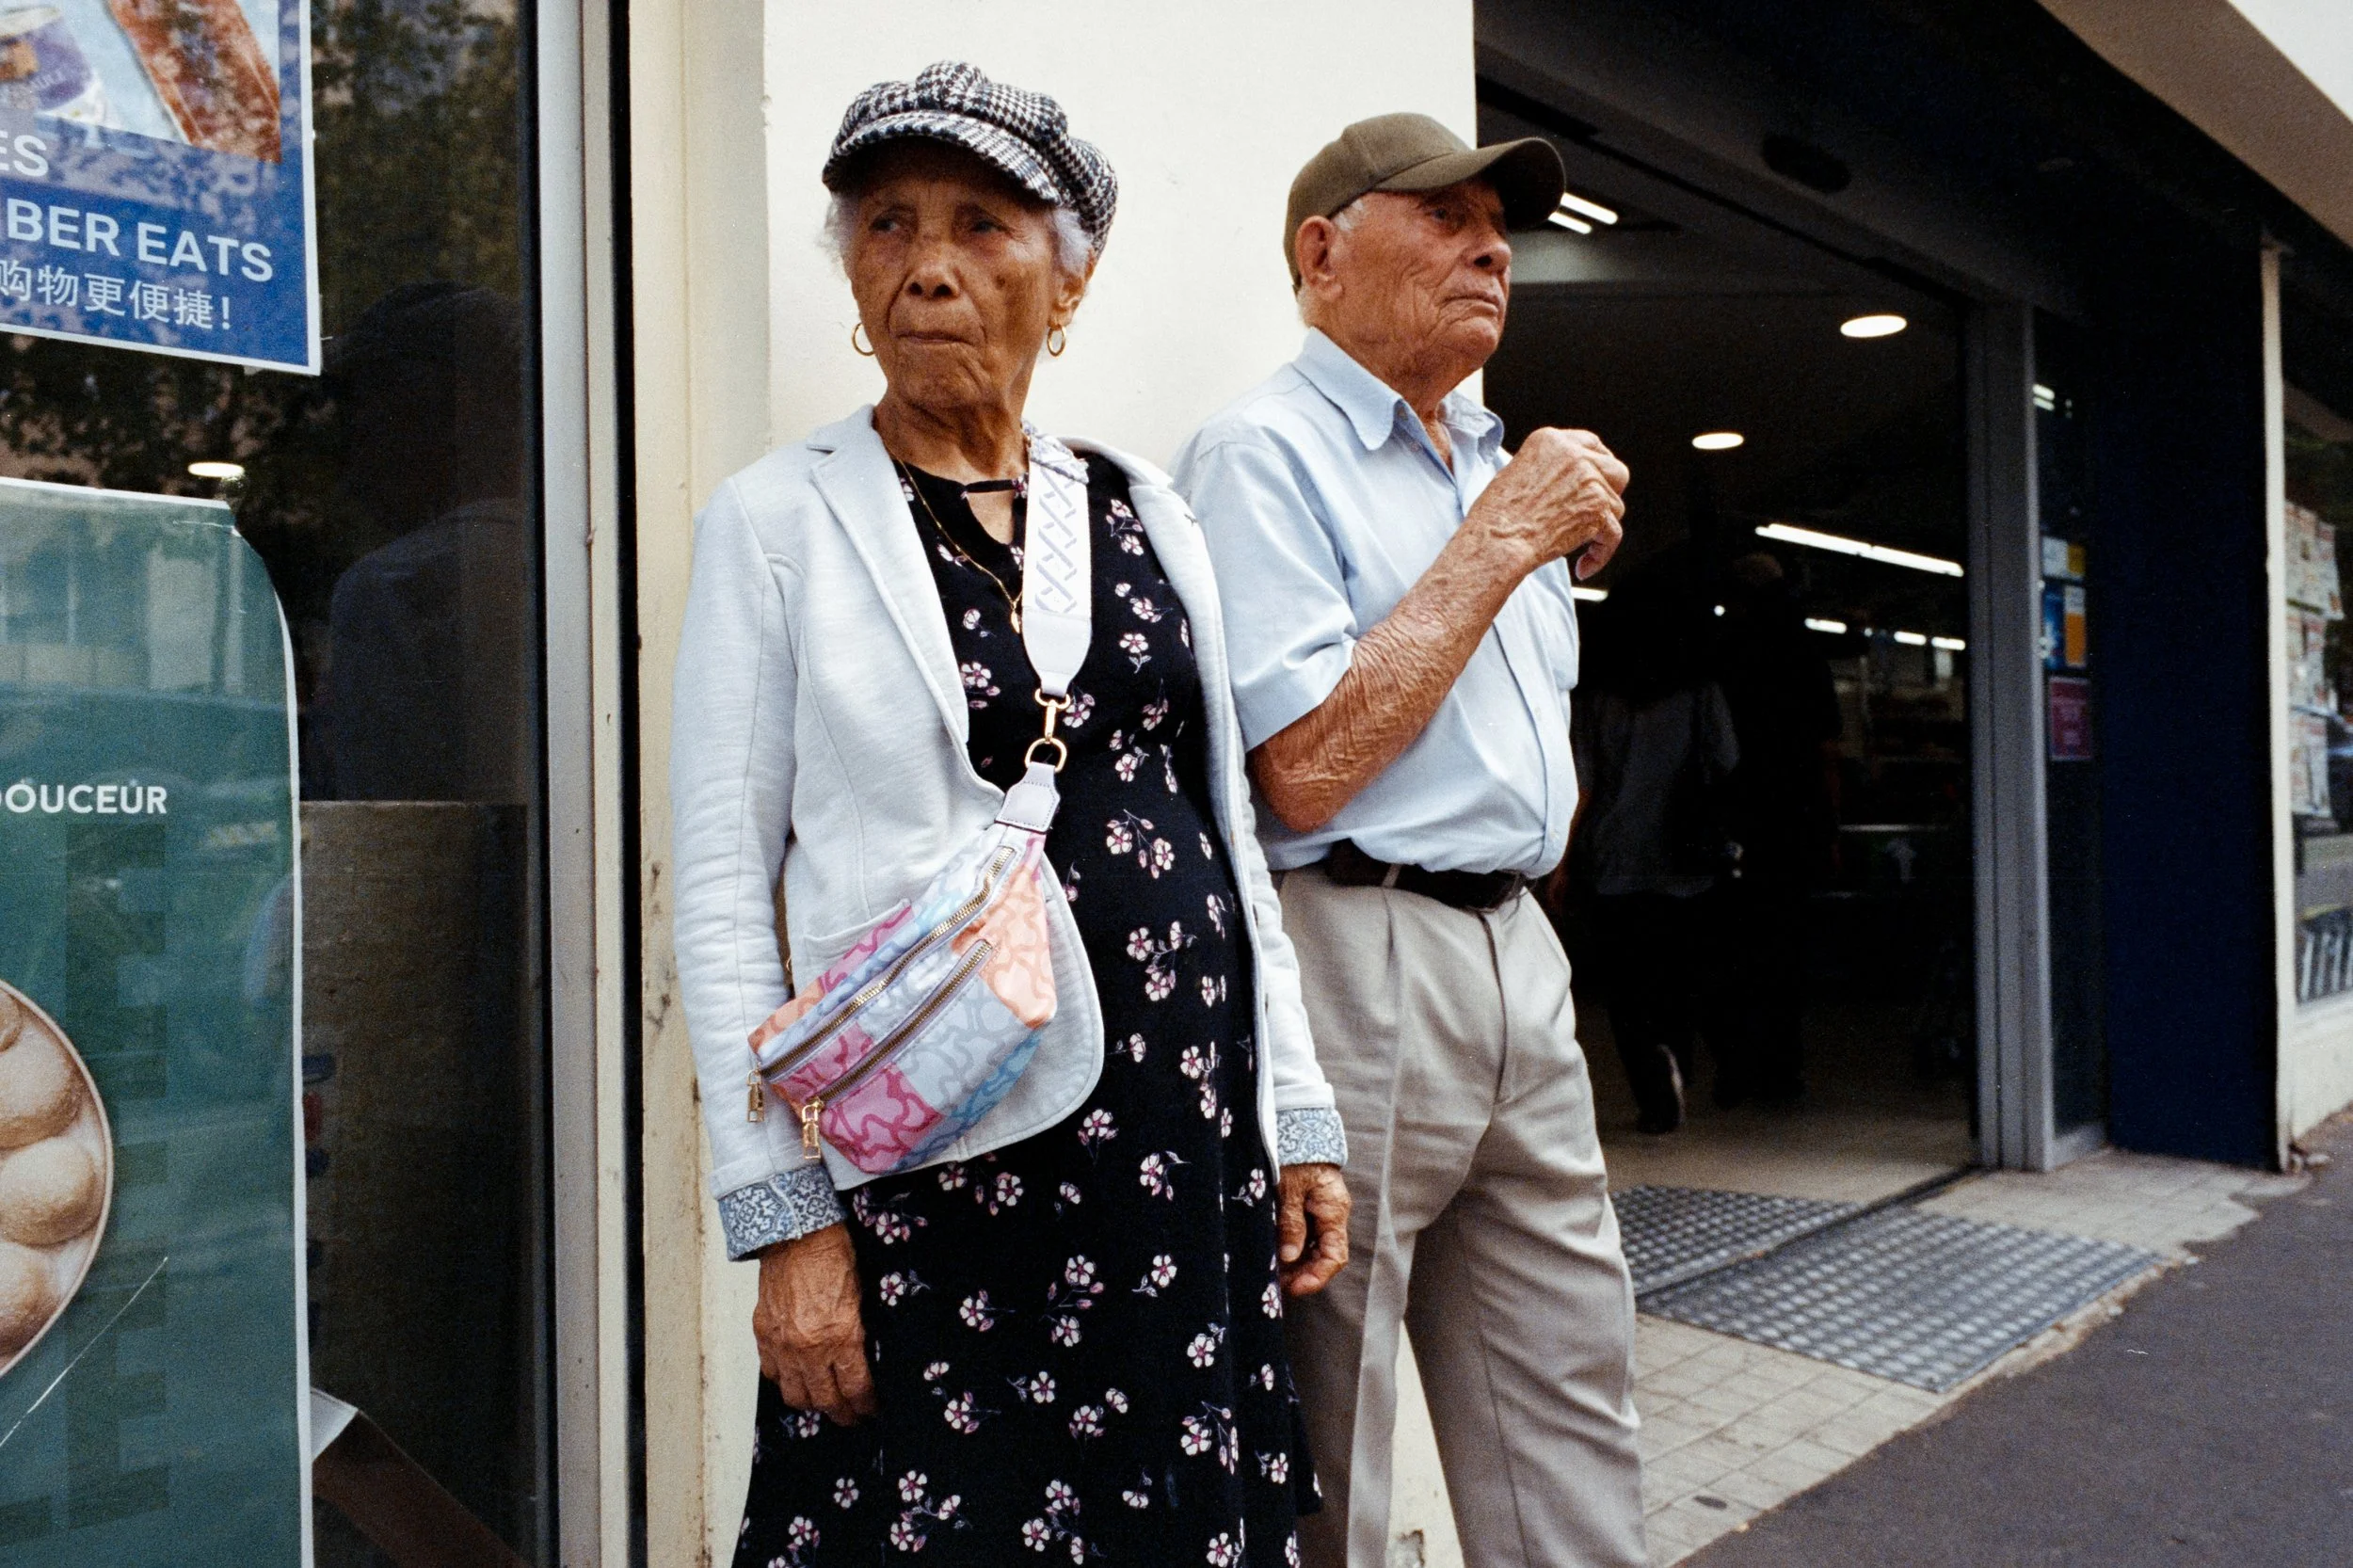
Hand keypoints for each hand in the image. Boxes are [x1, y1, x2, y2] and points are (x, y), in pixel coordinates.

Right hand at [753, 1223, 877, 1424]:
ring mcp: (783, 1345)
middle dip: (842, 1414)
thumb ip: (857, 1333)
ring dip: (812, 1403)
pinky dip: (784, 1380)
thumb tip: (861, 1359)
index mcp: (841, 1338)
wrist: (796, 1235)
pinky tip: (795, 1377)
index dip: (865, 1406)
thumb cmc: (833, 1257)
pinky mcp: (763, 1335)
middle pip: (826, 1401)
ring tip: (823, 1401)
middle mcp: (809, 1349)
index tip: (870, 1410)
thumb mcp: (861, 1298)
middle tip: (851, 1416)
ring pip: (795, 1396)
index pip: (856, 1388)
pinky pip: (771, 1373)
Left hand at [1277, 1162, 1351, 1296]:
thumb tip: (1289, 1256)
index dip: (1317, 1277)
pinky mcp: (1307, 1206)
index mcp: (1333, 1211)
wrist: (1297, 1126)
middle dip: (1303, 1273)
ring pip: (1312, 1248)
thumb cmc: (1295, 1154)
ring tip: (1272, 1273)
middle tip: (1277, 1284)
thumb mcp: (1289, 1188)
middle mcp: (1331, 1214)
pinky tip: (1274, 1254)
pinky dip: (1291, 1248)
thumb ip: (1291, 1222)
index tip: (1294, 1288)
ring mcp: (1320, 1211)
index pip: (1334, 1256)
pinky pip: (1304, 1235)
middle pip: (1323, 1256)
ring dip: (1295, 1263)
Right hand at [1467, 426, 1628, 579]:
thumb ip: (1549, 470)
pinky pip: (1613, 534)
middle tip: (1596, 512)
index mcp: (1550, 440)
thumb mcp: (1517, 473)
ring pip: (1616, 506)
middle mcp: (1574, 455)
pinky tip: (1583, 567)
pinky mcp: (1598, 509)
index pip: (1592, 444)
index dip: (1599, 464)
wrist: (1497, 540)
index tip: (1598, 480)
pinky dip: (1601, 554)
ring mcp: (1589, 481)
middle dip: (1611, 492)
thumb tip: (1572, 485)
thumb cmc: (1496, 517)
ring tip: (1577, 546)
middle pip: (1616, 471)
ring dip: (1601, 527)